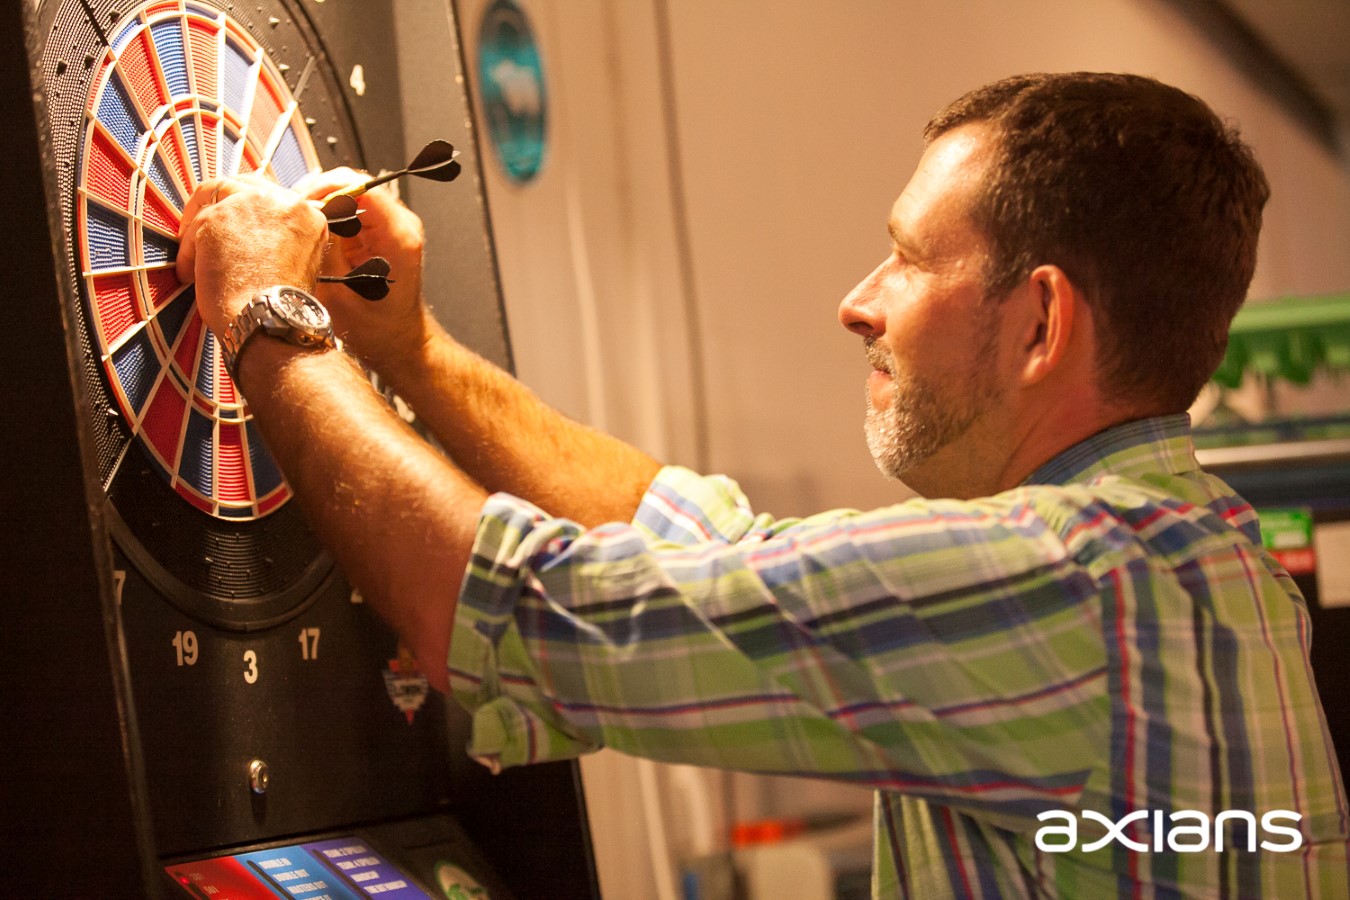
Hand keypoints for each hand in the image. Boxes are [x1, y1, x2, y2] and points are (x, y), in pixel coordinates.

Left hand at [177, 174, 327, 336]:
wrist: (269, 319)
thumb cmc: (281, 305)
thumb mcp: (297, 261)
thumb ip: (280, 237)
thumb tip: (251, 234)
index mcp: (309, 214)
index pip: (269, 196)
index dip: (246, 208)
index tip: (234, 227)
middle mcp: (284, 201)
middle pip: (240, 185)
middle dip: (217, 205)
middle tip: (200, 229)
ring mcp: (251, 205)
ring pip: (214, 200)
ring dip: (201, 230)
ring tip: (196, 259)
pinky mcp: (219, 216)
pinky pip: (195, 225)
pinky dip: (189, 251)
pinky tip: (191, 273)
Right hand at [295, 168, 428, 371]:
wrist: (397, 342)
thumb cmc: (378, 329)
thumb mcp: (339, 293)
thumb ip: (323, 250)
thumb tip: (302, 216)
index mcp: (398, 236)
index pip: (360, 186)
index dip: (324, 189)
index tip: (298, 203)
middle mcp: (400, 225)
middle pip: (353, 185)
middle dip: (317, 195)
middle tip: (290, 214)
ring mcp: (391, 226)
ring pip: (348, 194)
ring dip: (320, 205)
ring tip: (296, 225)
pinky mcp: (379, 232)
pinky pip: (349, 210)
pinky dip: (328, 217)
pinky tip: (310, 233)